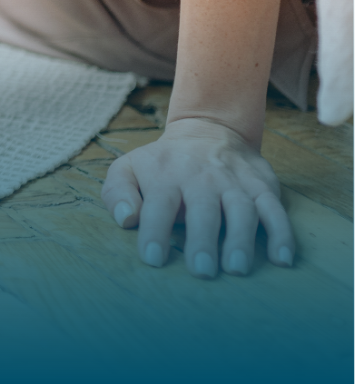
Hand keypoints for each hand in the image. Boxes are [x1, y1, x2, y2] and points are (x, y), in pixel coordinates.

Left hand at [101, 117, 293, 276]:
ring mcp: (234, 181)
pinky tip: (282, 259)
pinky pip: (275, 209)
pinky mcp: (261, 186)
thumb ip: (118, 193)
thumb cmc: (162, 163)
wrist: (208, 130)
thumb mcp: (129, 168)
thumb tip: (126, 219)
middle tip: (201, 270)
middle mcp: (202, 177)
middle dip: (203, 239)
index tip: (153, 258)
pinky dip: (282, 233)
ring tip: (236, 268)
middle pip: (203, 208)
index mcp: (166, 175)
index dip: (155, 230)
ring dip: (241, 238)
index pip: (159, 204)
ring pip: (242, 208)